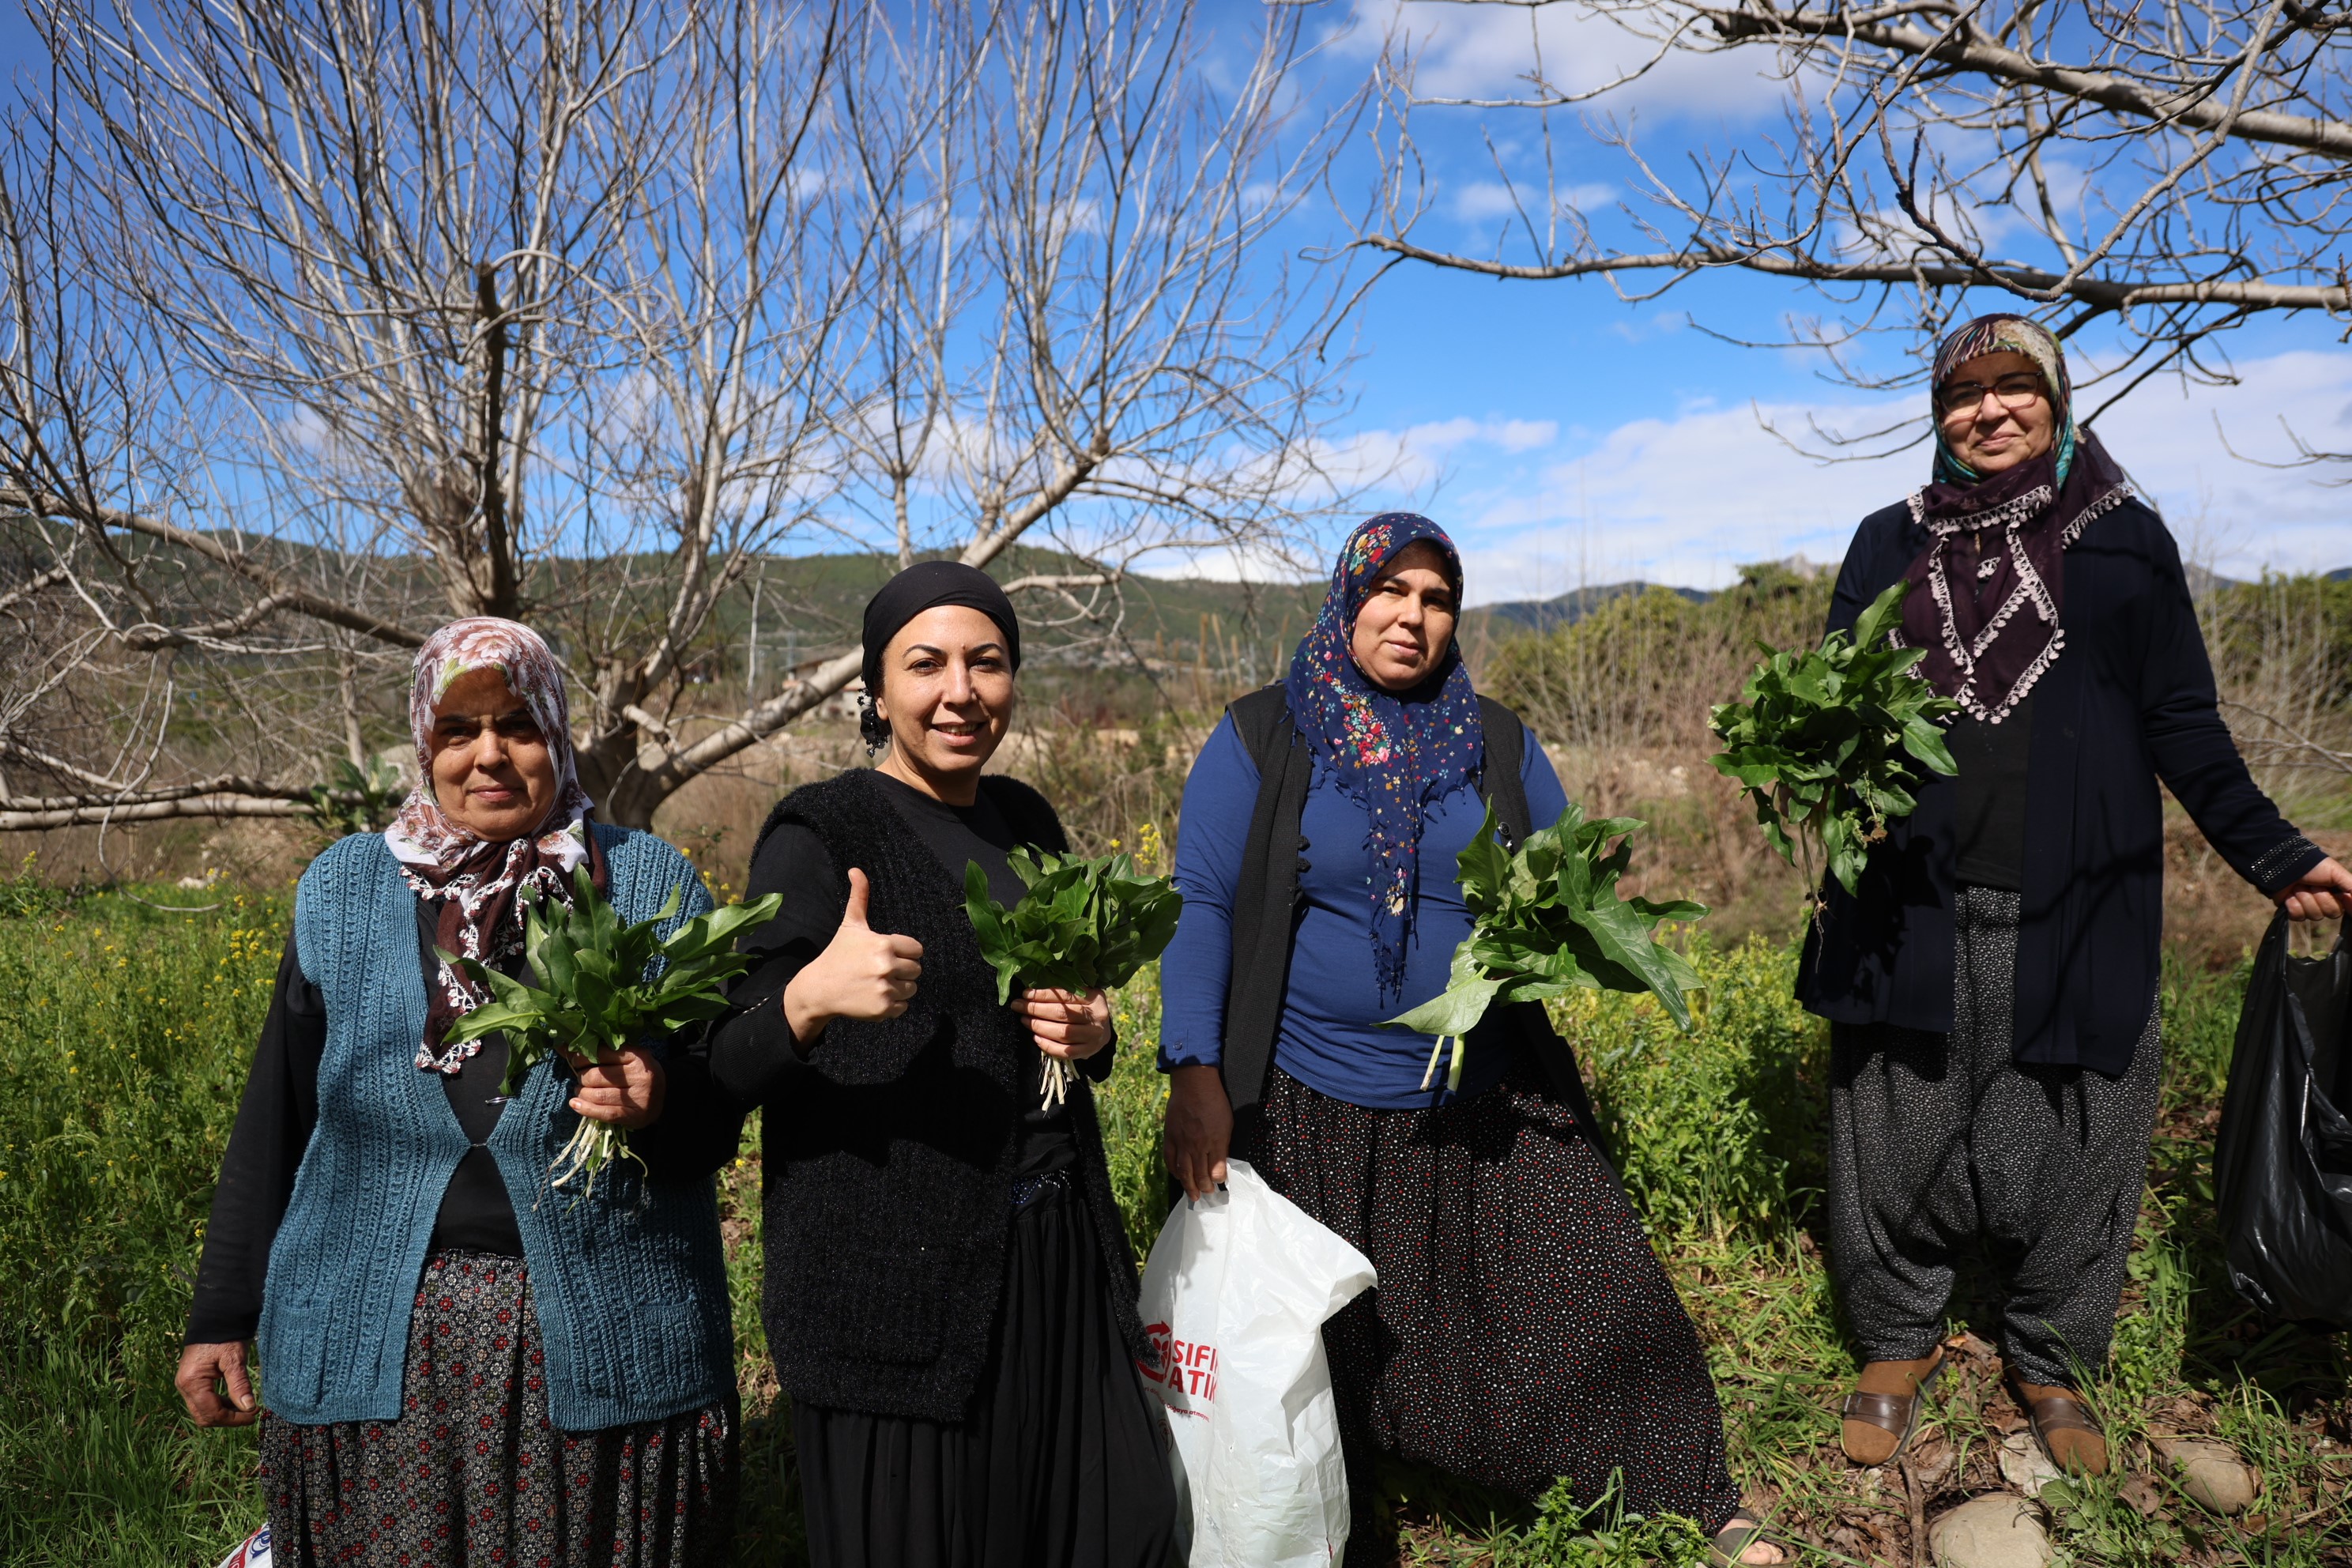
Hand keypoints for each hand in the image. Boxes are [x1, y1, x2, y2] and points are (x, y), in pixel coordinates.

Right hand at [176, 1340, 256, 1426]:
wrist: (215, 1317)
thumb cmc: (225, 1336)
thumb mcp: (234, 1359)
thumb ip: (239, 1384)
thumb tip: (249, 1407)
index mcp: (192, 1382)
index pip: (211, 1413)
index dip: (233, 1419)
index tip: (254, 1415)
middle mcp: (184, 1386)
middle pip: (204, 1416)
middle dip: (228, 1419)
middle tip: (252, 1413)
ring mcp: (185, 1384)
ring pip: (203, 1411)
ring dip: (224, 1413)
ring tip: (247, 1408)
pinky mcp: (191, 1381)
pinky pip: (203, 1401)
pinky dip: (219, 1404)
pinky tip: (236, 1400)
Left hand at [564, 1046, 664, 1128]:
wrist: (665, 1095)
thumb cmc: (639, 1073)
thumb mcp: (627, 1057)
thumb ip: (601, 1052)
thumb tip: (563, 1048)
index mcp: (637, 1056)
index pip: (601, 1054)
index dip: (581, 1058)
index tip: (575, 1061)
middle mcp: (639, 1076)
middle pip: (596, 1076)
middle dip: (581, 1077)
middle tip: (581, 1078)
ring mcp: (637, 1097)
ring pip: (597, 1095)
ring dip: (581, 1093)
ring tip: (580, 1091)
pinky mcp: (634, 1116)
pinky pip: (604, 1113)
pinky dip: (586, 1109)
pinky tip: (575, 1105)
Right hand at [782, 868, 923, 1046]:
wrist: (820, 988)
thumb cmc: (838, 954)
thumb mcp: (850, 924)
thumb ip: (859, 896)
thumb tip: (856, 870)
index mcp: (884, 943)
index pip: (917, 950)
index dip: (904, 952)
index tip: (887, 955)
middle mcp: (886, 965)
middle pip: (916, 970)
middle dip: (902, 970)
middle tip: (880, 970)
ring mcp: (885, 988)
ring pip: (911, 989)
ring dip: (898, 988)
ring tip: (877, 983)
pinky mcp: (883, 1008)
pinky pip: (904, 1007)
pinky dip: (892, 1005)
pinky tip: (874, 997)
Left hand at [1014, 987, 1110, 1061]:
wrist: (1102, 1030)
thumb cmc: (1086, 1008)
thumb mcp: (1083, 994)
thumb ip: (1064, 990)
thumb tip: (1033, 989)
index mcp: (1095, 998)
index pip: (1066, 995)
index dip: (1043, 994)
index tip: (1025, 993)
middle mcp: (1097, 1018)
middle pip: (1062, 1014)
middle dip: (1036, 1009)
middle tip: (1018, 1006)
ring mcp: (1093, 1037)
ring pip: (1062, 1033)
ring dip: (1039, 1026)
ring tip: (1024, 1020)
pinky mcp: (1088, 1052)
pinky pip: (1064, 1051)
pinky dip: (1048, 1045)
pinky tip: (1036, 1037)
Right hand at [1163, 1063, 1231, 1201]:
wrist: (1193, 1084)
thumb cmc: (1214, 1101)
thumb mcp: (1227, 1124)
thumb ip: (1223, 1147)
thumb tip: (1220, 1167)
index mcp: (1213, 1142)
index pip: (1215, 1171)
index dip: (1216, 1181)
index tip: (1219, 1186)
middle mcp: (1196, 1145)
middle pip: (1199, 1174)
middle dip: (1203, 1187)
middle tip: (1206, 1195)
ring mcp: (1181, 1142)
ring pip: (1184, 1170)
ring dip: (1188, 1185)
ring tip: (1192, 1195)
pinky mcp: (1169, 1136)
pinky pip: (1170, 1159)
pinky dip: (1173, 1170)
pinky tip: (1178, 1175)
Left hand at [2277, 856, 2351, 921]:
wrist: (2285, 863)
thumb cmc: (2313, 866)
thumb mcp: (2337, 873)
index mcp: (2338, 895)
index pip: (2348, 909)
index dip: (2345, 903)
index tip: (2343, 896)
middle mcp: (2325, 903)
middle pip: (2331, 913)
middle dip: (2321, 896)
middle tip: (2313, 884)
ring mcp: (2308, 908)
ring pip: (2314, 915)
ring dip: (2305, 897)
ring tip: (2299, 886)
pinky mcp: (2292, 911)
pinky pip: (2298, 916)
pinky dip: (2293, 904)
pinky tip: (2289, 894)